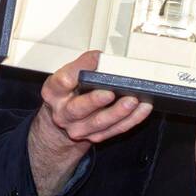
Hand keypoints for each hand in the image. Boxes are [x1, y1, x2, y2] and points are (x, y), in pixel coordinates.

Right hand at [28, 49, 152, 195]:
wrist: (64, 118)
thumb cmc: (68, 91)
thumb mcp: (68, 74)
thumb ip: (82, 66)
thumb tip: (102, 58)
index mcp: (54, 92)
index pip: (63, 80)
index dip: (80, 68)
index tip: (97, 58)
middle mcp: (63, 113)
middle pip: (78, 108)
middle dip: (95, 101)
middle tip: (111, 91)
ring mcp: (78, 128)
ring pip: (100, 123)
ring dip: (118, 112)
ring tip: (133, 100)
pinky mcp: (94, 136)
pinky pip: (115, 130)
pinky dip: (131, 119)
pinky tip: (142, 108)